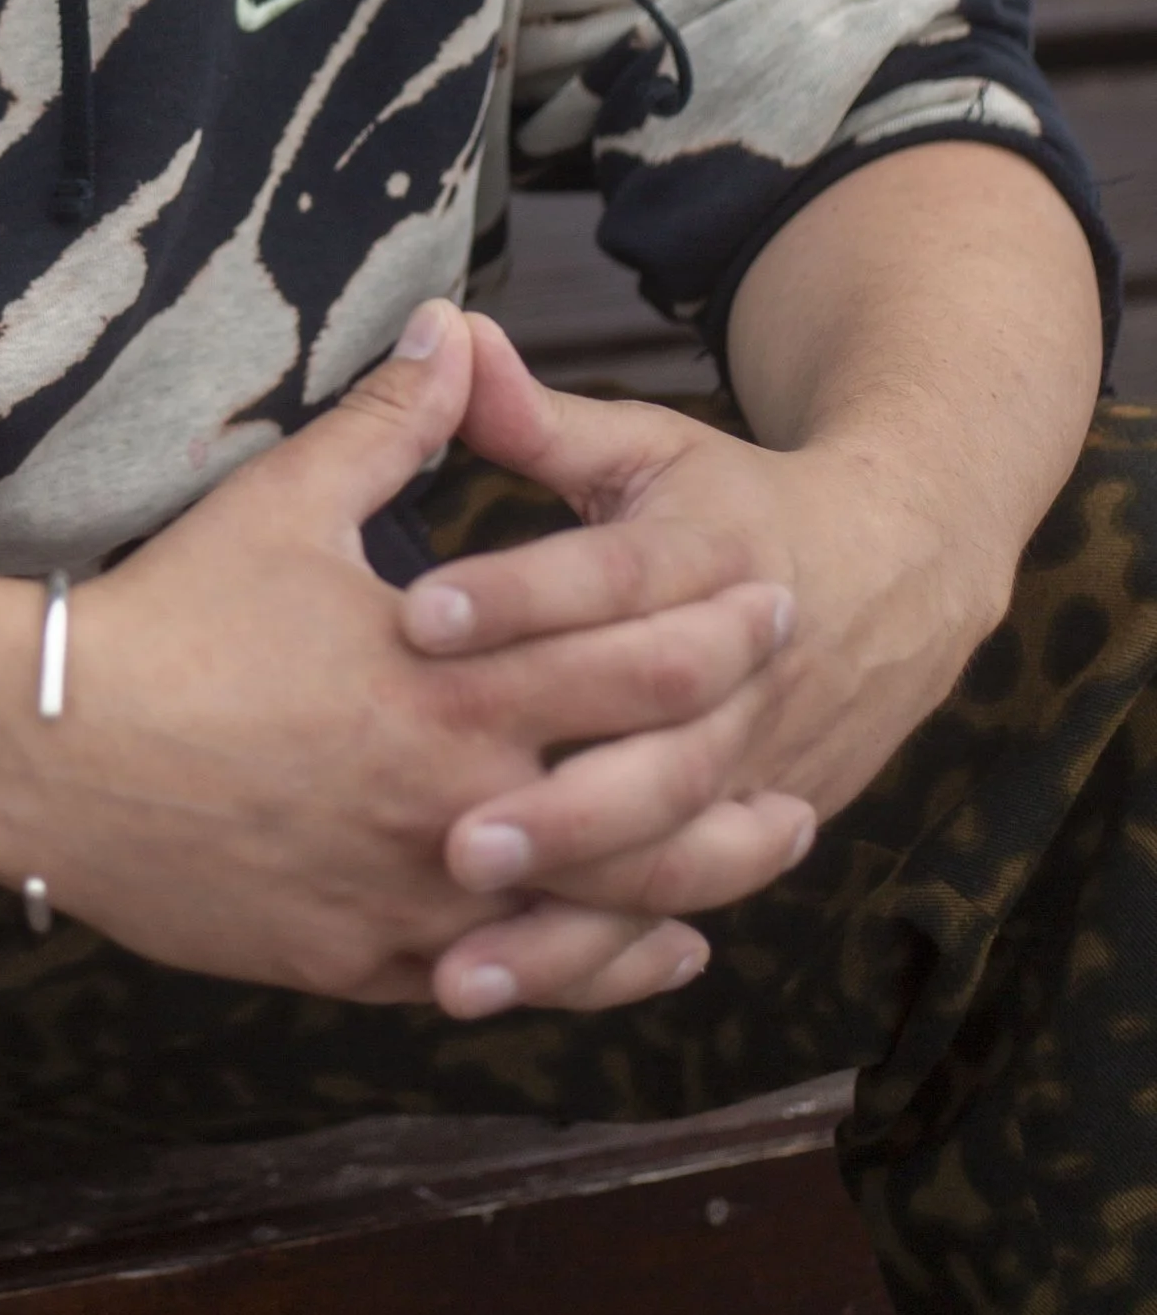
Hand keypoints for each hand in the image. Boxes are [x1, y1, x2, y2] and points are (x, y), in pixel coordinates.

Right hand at [11, 304, 802, 1016]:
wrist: (51, 757)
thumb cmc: (169, 618)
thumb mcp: (287, 502)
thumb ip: (395, 423)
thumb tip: (455, 325)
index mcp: (448, 690)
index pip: (628, 664)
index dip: (715, 633)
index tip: (776, 602)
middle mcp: (452, 808)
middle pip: (646, 808)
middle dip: (737, 779)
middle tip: (802, 756)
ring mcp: (412, 900)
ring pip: (596, 918)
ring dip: (694, 886)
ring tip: (755, 854)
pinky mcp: (363, 960)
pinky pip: (508, 977)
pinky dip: (592, 966)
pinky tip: (645, 947)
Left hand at [395, 312, 1007, 1011]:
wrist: (899, 573)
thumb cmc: (732, 504)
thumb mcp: (646, 447)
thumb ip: (538, 417)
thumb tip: (448, 332)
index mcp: (709, 553)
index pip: (611, 579)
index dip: (518, 594)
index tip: (414, 616)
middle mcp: (743, 669)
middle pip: (654, 743)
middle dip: (555, 799)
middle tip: (447, 833)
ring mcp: (759, 762)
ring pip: (671, 847)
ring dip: (572, 900)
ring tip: (458, 942)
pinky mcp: (758, 825)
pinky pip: (677, 904)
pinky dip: (601, 954)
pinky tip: (507, 981)